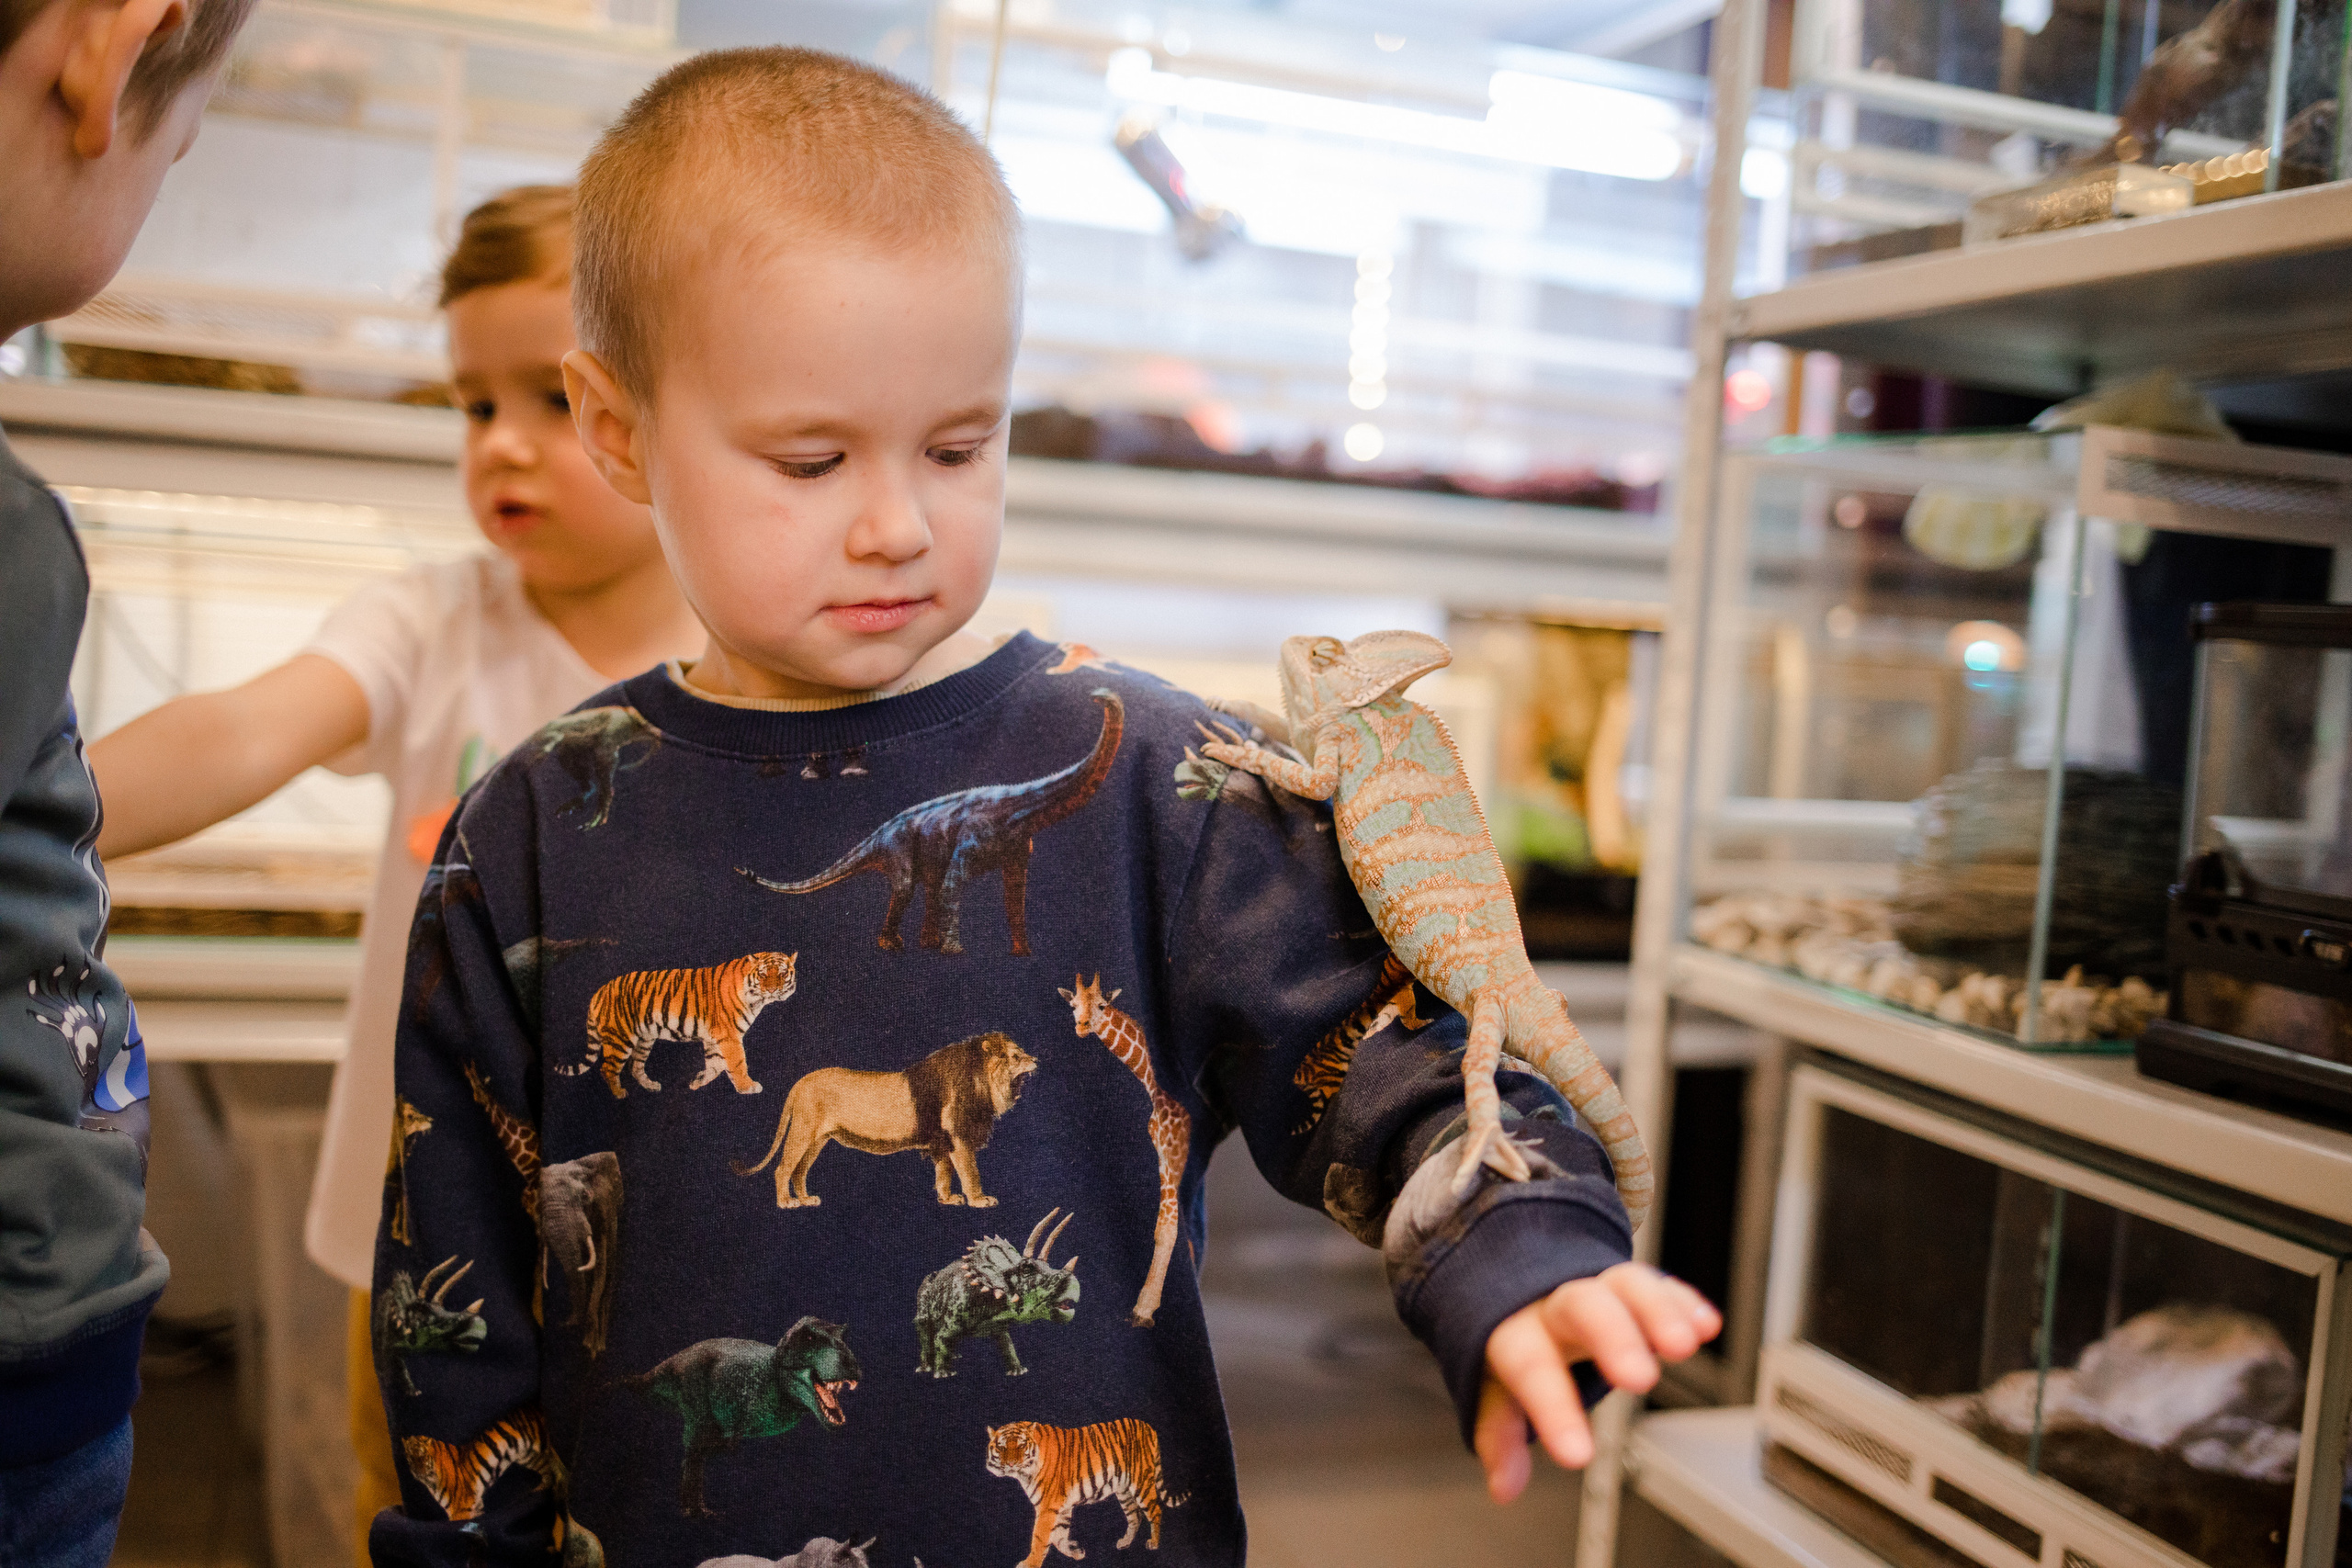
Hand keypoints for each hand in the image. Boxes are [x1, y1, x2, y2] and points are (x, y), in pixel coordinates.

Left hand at [1476, 1263, 1720, 1502]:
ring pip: (1627, 1285)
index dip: (1554, 1412)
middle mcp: (1559, 1304)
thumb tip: (1504, 1486)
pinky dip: (1682, 1302)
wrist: (1519, 1280)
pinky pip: (1659, 1284)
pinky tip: (1704, 1324)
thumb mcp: (1496, 1387)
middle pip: (1582, 1307)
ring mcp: (1598, 1289)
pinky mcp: (1634, 1285)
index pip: (1531, 1369)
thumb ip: (1499, 1433)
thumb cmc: (1514, 1339)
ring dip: (1657, 1312)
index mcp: (1516, 1331)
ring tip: (1682, 1345)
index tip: (1577, 1456)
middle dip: (1613, 1337)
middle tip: (1639, 1378)